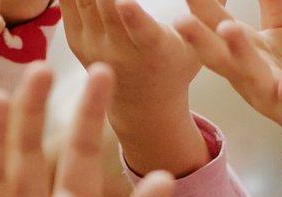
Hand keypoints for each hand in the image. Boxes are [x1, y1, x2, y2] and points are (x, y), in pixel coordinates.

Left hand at [63, 0, 199, 116]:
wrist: (144, 102)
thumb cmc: (178, 63)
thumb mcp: (201, 43)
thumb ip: (211, 7)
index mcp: (154, 53)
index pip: (142, 33)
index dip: (133, 16)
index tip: (125, 2)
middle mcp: (120, 53)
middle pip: (107, 7)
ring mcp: (94, 47)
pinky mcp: (78, 40)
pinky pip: (70, 1)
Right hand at [175, 0, 281, 191]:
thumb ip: (270, 0)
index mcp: (244, 52)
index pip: (214, 25)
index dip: (199, 8)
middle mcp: (249, 76)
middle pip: (219, 55)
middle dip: (198, 38)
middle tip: (179, 20)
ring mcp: (271, 94)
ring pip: (249, 74)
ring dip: (237, 52)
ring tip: (228, 28)